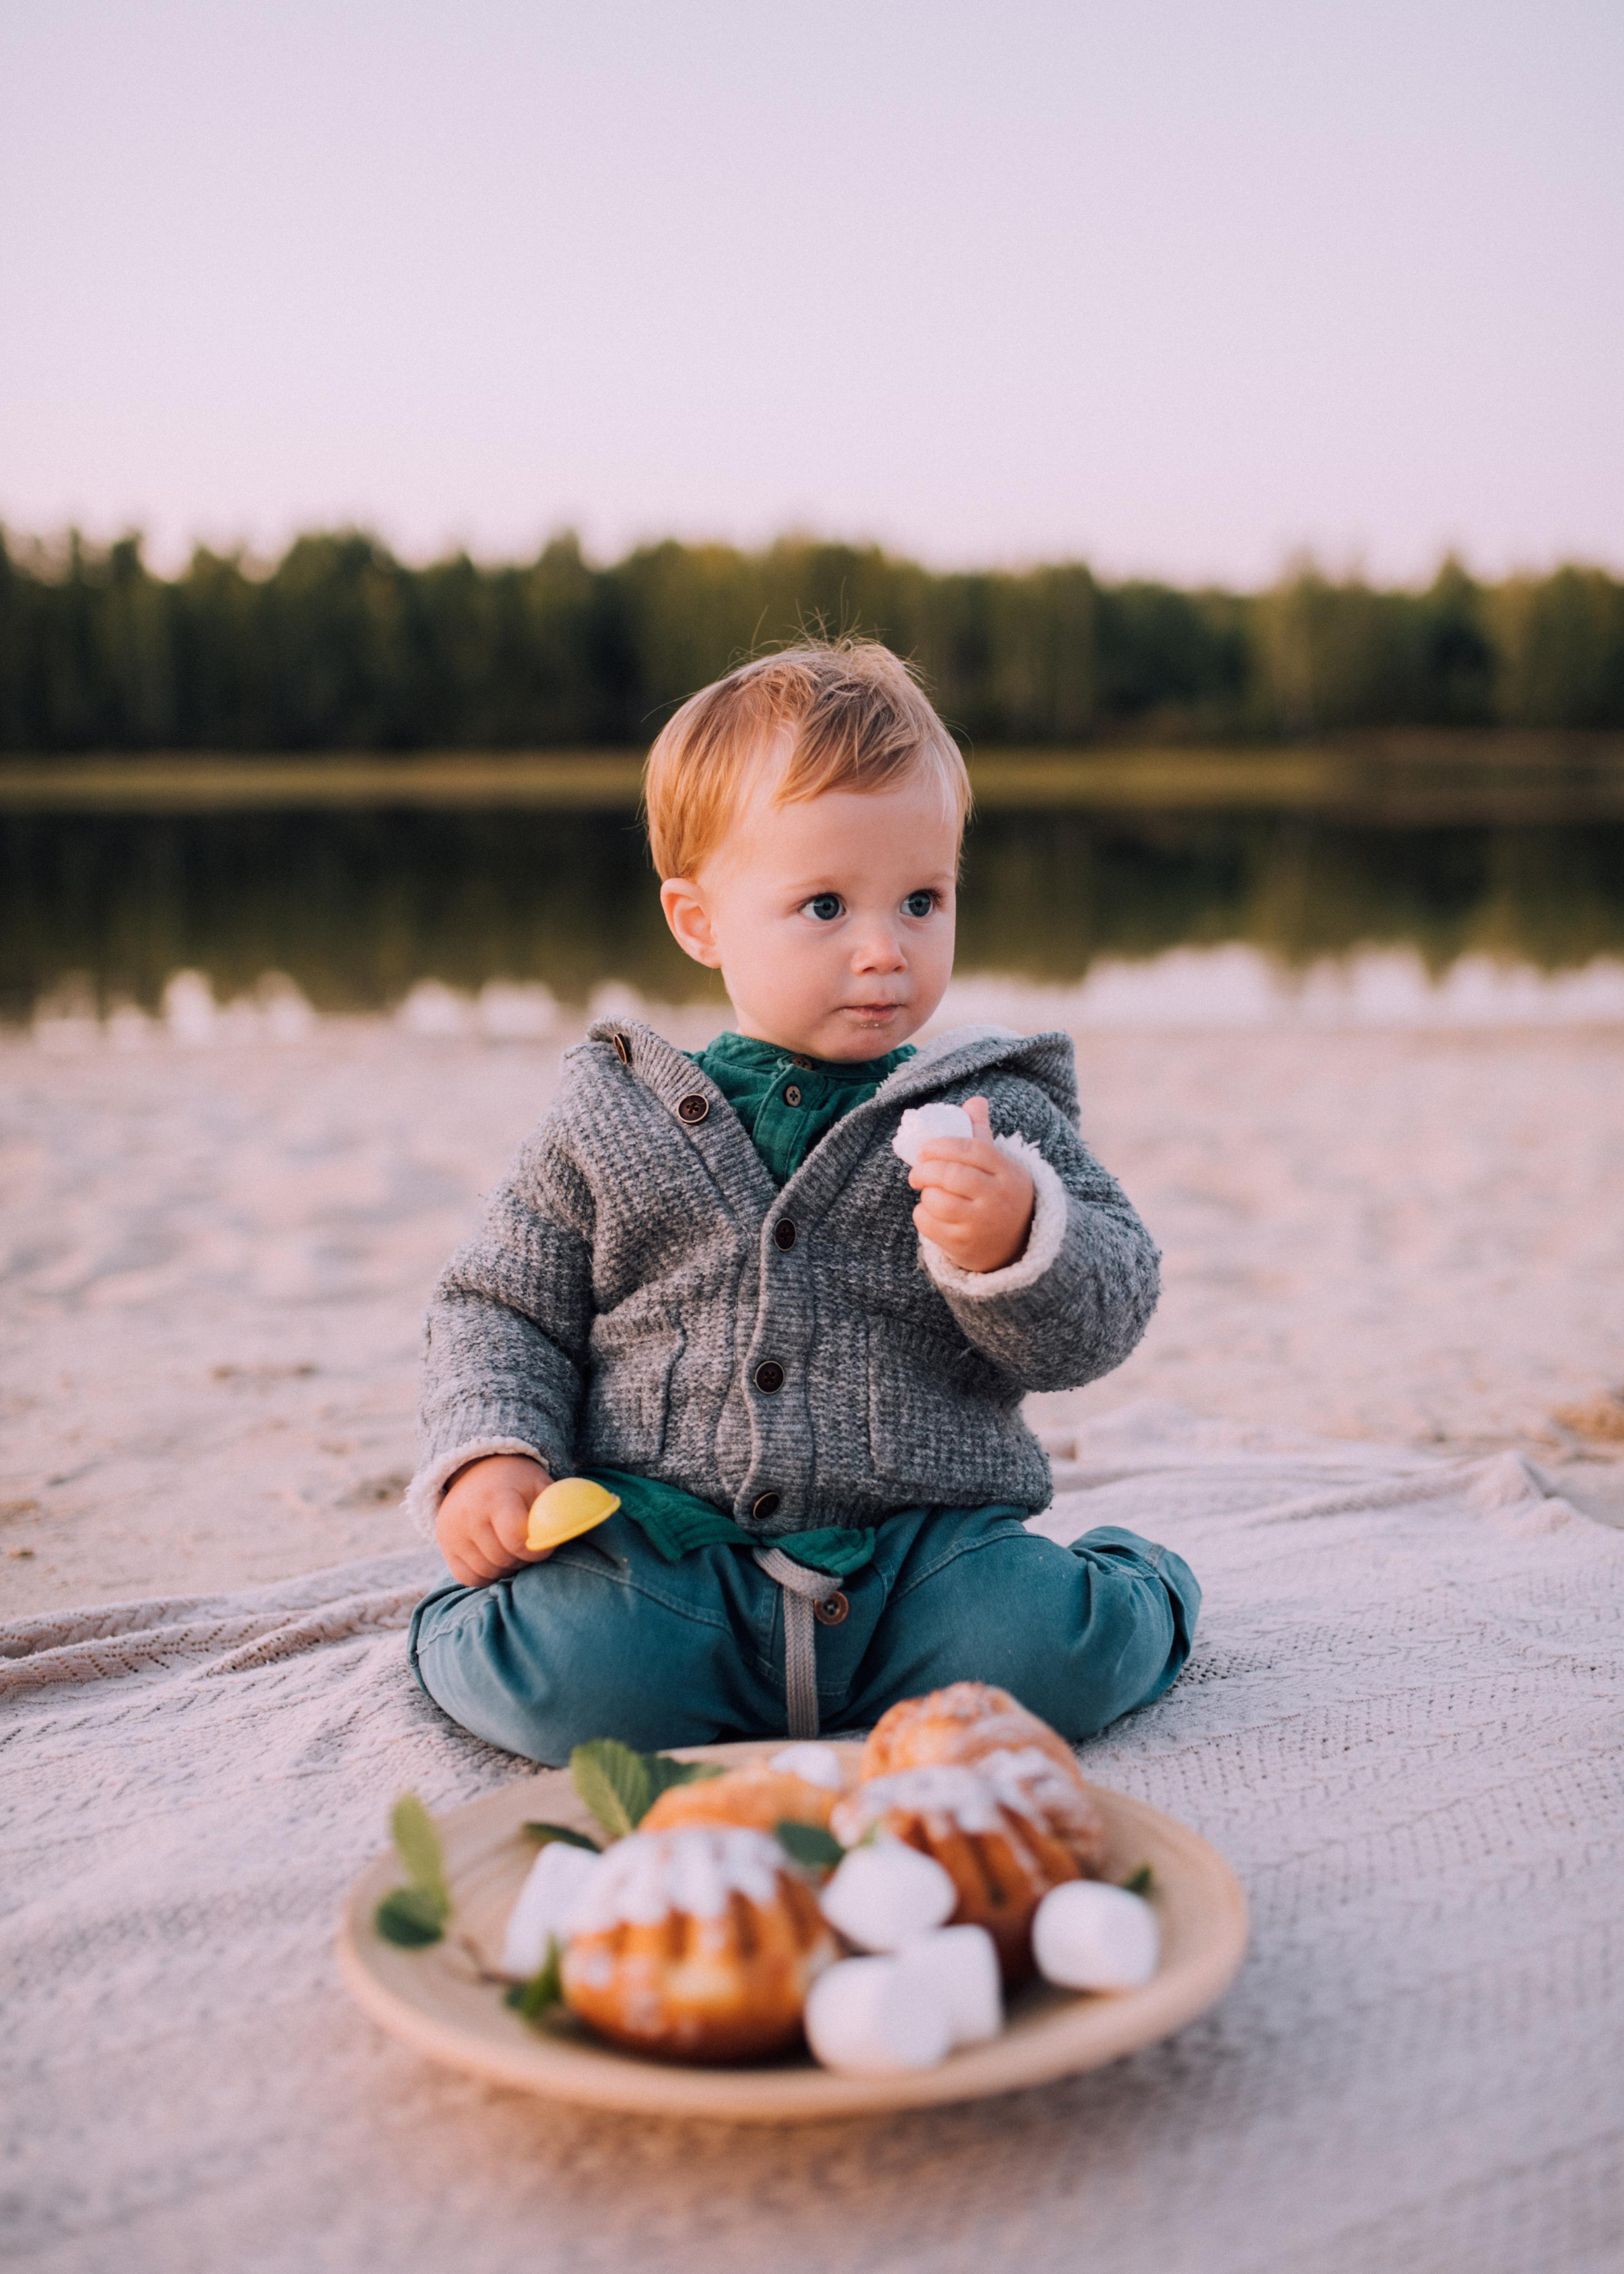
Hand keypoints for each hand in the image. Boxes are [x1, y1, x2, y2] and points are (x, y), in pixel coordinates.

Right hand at [435, 1453, 553, 1585]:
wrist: (478, 1470)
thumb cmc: (518, 1482)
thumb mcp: (541, 1486)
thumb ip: (557, 1510)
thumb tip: (572, 1531)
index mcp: (497, 1497)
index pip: (516, 1539)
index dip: (535, 1550)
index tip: (543, 1546)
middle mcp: (469, 1515)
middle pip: (502, 1558)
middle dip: (522, 1560)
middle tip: (529, 1548)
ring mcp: (452, 1531)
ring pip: (486, 1571)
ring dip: (506, 1568)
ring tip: (513, 1551)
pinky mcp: (445, 1545)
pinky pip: (468, 1577)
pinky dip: (486, 1575)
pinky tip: (495, 1559)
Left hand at [908, 1095, 1035, 1273]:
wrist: (1017, 1245)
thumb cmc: (1000, 1195)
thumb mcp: (1000, 1166)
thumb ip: (983, 1134)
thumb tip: (975, 1100)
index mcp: (1008, 1172)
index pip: (973, 1149)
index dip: (943, 1145)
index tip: (926, 1149)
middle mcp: (997, 1198)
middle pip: (951, 1175)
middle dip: (925, 1169)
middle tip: (917, 1172)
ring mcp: (981, 1224)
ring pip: (937, 1200)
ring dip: (926, 1194)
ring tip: (929, 1192)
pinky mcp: (964, 1245)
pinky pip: (929, 1224)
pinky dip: (922, 1215)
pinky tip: (931, 1212)